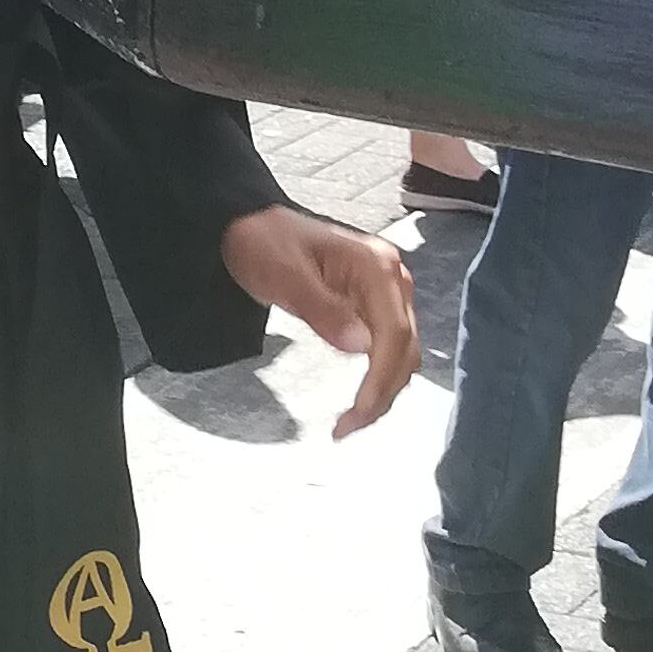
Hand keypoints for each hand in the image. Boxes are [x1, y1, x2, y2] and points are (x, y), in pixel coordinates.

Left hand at [219, 202, 418, 437]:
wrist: (247, 223)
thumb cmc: (261, 242)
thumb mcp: (282, 274)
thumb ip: (322, 309)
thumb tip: (362, 347)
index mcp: (377, 267)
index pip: (394, 334)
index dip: (380, 379)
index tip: (357, 413)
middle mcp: (392, 278)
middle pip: (405, 348)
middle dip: (382, 393)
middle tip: (347, 428)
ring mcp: (387, 291)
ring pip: (401, 353)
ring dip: (383, 389)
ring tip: (350, 421)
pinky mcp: (374, 303)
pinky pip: (386, 346)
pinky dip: (377, 374)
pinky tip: (359, 397)